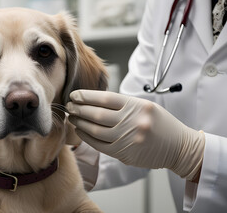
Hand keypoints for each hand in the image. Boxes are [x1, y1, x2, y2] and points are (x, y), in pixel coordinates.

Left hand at [66, 90, 204, 180]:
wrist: (179, 147)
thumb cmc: (160, 124)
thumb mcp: (144, 107)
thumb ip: (121, 104)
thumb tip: (92, 101)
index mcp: (137, 106)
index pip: (105, 98)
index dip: (85, 96)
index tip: (74, 95)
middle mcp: (132, 122)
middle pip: (96, 114)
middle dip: (79, 109)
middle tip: (69, 106)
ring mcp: (128, 139)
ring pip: (95, 130)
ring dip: (80, 123)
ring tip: (72, 117)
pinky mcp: (125, 154)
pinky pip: (99, 145)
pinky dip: (86, 137)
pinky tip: (80, 131)